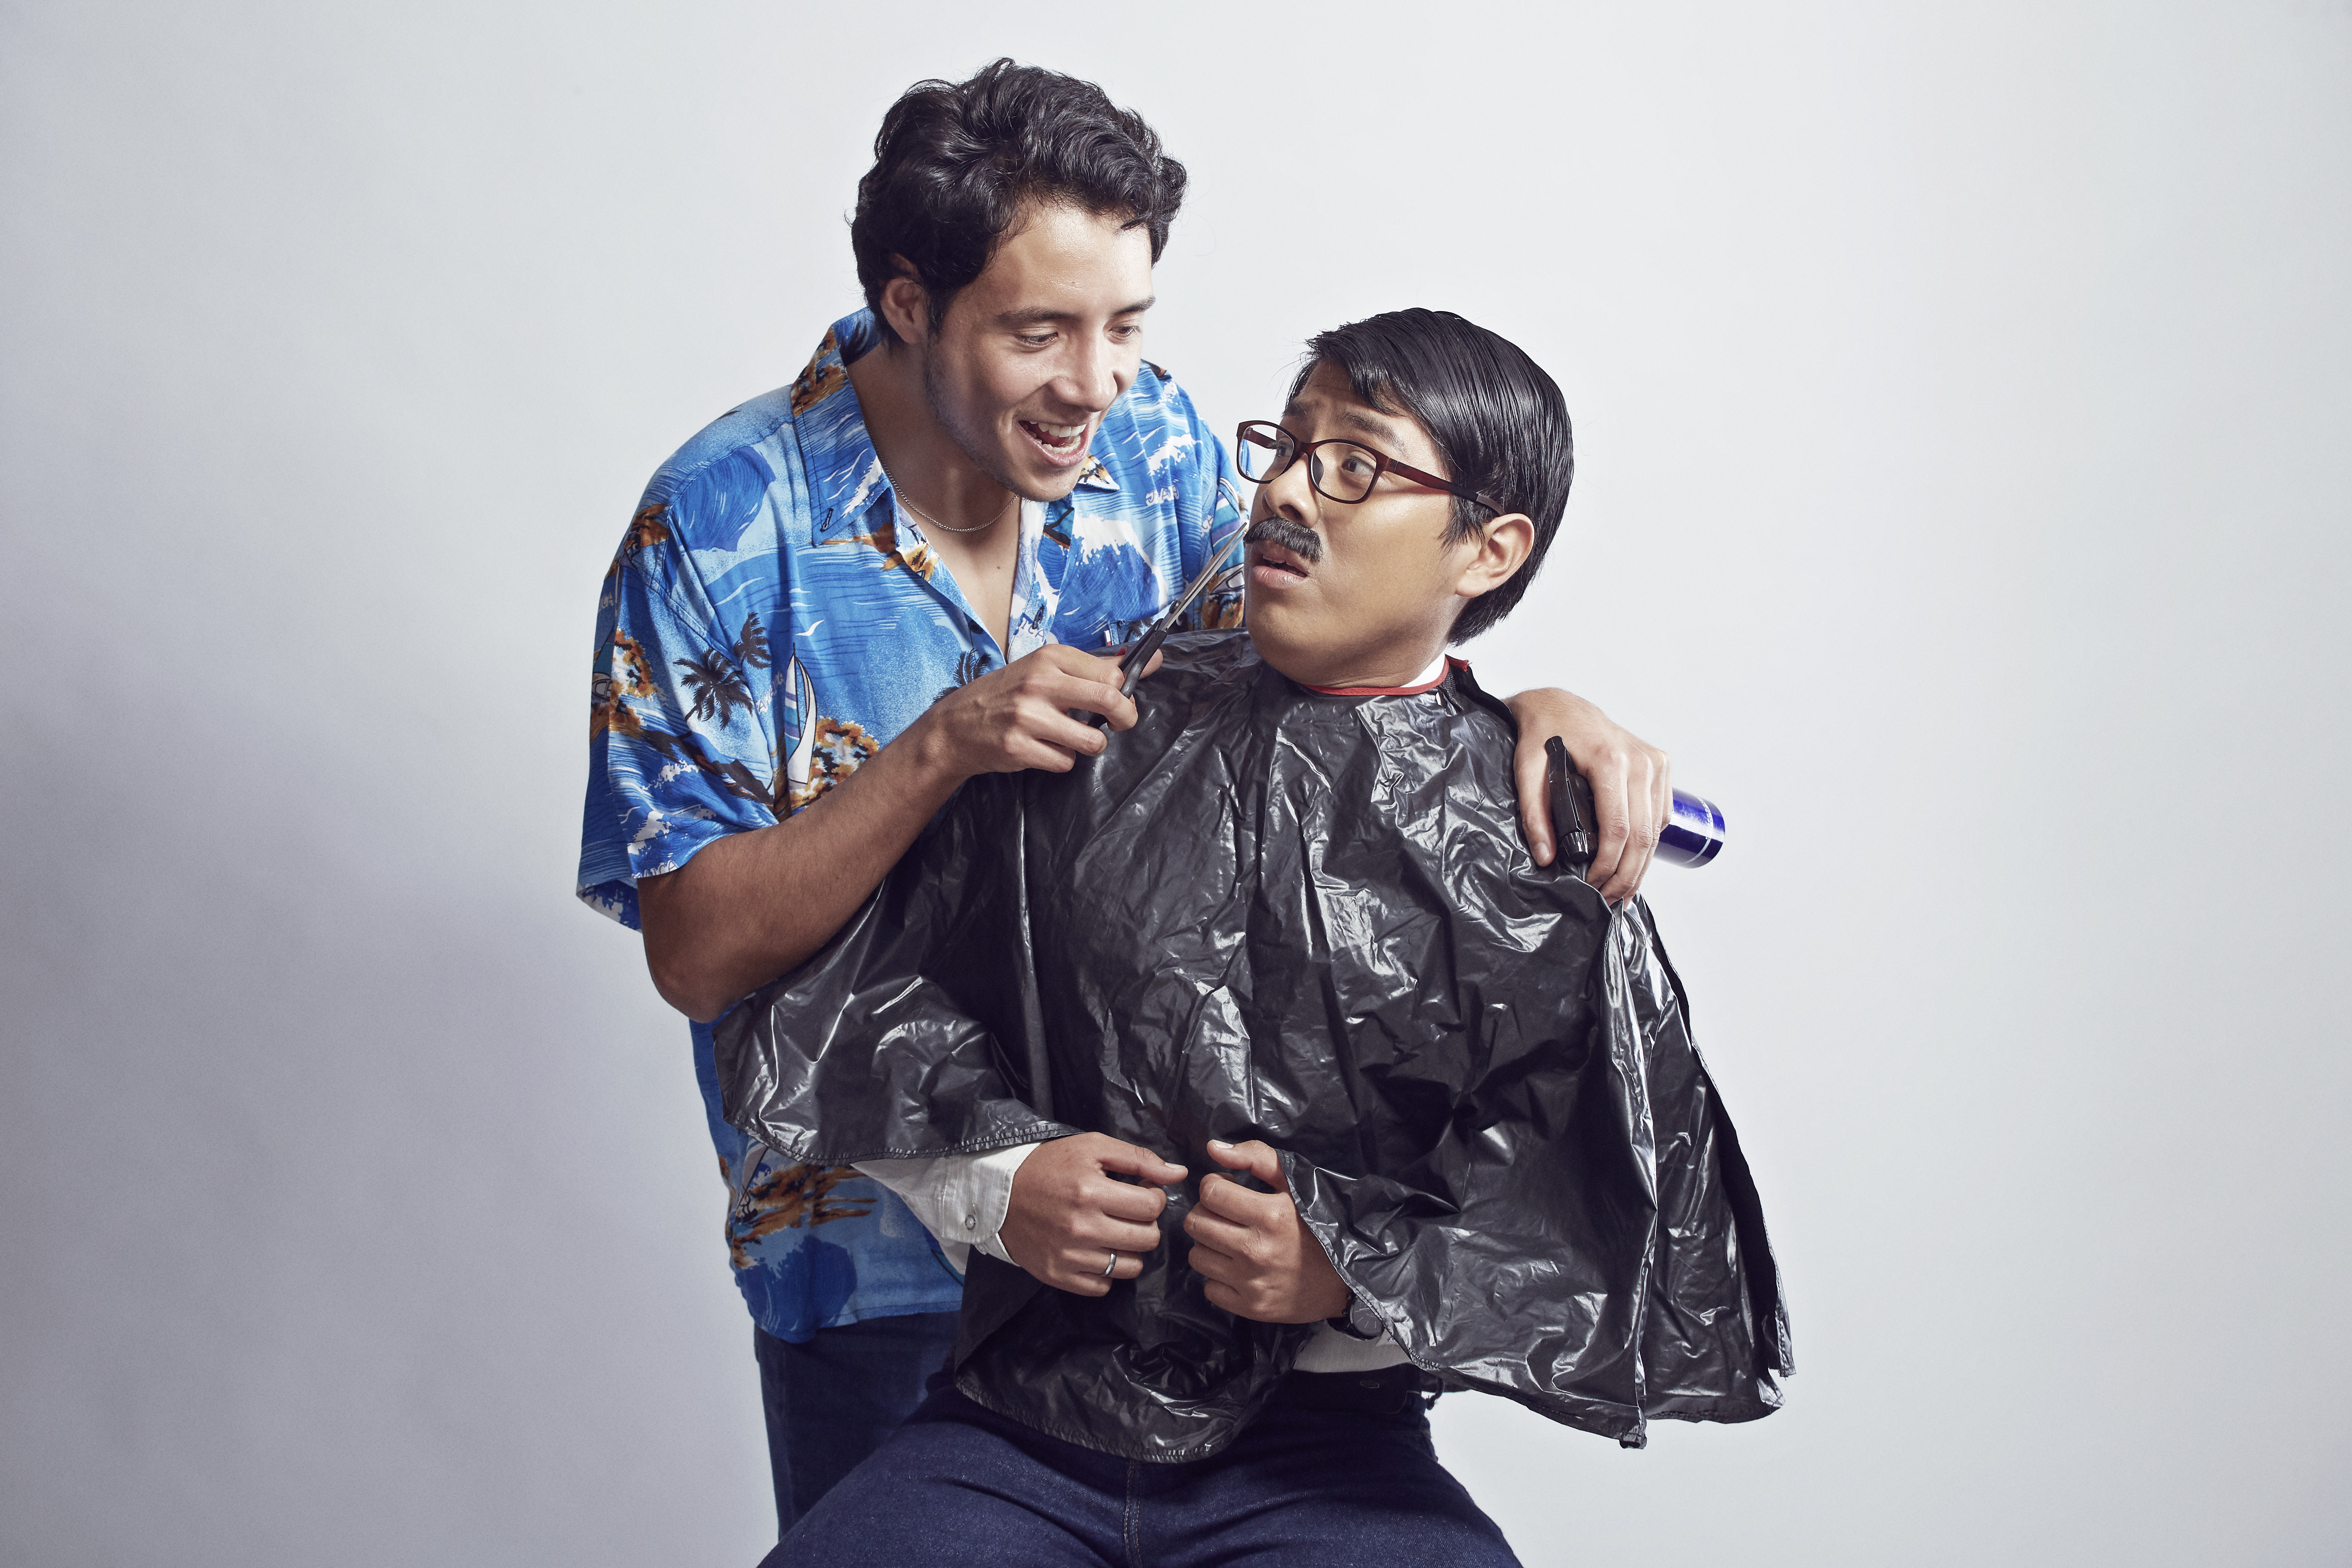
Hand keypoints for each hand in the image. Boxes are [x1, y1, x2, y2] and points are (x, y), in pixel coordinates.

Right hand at [907, 645, 1162, 782]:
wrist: (956, 725)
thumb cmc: (1007, 695)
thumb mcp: (1046, 669)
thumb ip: (1097, 668)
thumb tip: (1151, 660)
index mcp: (1050, 658)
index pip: (1111, 673)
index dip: (1126, 692)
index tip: (1122, 700)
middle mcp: (1039, 683)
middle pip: (1110, 700)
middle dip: (1125, 718)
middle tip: (1117, 724)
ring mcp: (1028, 716)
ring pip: (1092, 740)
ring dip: (1090, 745)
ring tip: (1070, 738)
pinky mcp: (1019, 747)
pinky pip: (1065, 762)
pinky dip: (1061, 760)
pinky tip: (1043, 749)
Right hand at [999, 1133, 1187, 1295]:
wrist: (998, 1193)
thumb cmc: (1049, 1165)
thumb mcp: (1092, 1147)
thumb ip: (1139, 1158)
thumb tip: (1179, 1173)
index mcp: (1090, 1191)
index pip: (1151, 1206)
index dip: (1153, 1197)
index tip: (1141, 1192)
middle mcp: (1081, 1227)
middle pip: (1147, 1239)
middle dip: (1146, 1224)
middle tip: (1130, 1214)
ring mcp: (1069, 1256)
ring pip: (1130, 1267)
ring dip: (1130, 1250)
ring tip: (1115, 1233)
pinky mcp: (1057, 1275)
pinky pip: (1103, 1286)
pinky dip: (1106, 1272)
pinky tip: (1097, 1251)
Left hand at [1182, 1139, 1350, 1323]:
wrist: (1343, 1282)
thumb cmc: (1317, 1226)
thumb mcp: (1295, 1184)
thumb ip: (1256, 1158)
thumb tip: (1213, 1149)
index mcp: (1270, 1215)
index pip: (1210, 1192)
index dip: (1215, 1185)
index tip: (1229, 1189)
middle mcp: (1256, 1250)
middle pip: (1196, 1223)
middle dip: (1206, 1212)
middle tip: (1226, 1215)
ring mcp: (1251, 1282)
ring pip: (1197, 1255)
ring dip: (1210, 1245)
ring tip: (1232, 1241)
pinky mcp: (1249, 1307)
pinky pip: (1209, 1287)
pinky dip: (1218, 1277)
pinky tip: (1237, 1268)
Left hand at [1505, 688, 1671, 901]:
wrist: (1559, 705)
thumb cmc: (1542, 734)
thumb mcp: (1527, 772)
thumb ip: (1534, 815)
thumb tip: (1546, 858)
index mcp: (1610, 760)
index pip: (1619, 828)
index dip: (1608, 865)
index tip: (1592, 885)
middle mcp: (1639, 760)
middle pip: (1642, 834)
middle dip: (1627, 874)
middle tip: (1609, 898)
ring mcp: (1654, 762)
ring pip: (1656, 828)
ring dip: (1641, 864)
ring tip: (1620, 889)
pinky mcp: (1659, 764)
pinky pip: (1660, 814)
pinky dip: (1649, 842)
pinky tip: (1633, 861)